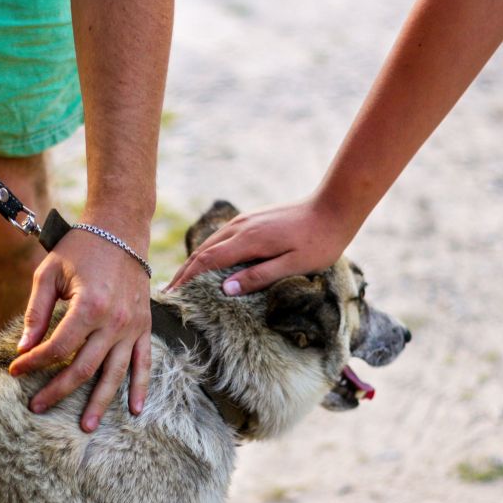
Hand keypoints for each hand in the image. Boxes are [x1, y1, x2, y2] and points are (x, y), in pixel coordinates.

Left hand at [8, 227, 150, 431]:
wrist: (122, 230)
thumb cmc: (81, 248)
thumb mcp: (49, 273)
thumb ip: (37, 313)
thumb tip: (24, 350)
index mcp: (89, 307)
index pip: (57, 348)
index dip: (33, 363)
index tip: (15, 370)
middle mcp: (115, 321)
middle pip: (84, 368)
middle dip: (58, 390)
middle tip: (37, 408)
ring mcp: (133, 326)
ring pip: (115, 373)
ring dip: (100, 402)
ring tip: (85, 427)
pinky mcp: (145, 326)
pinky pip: (144, 363)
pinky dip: (140, 387)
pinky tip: (134, 410)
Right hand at [167, 197, 351, 294]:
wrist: (334, 208)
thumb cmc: (318, 242)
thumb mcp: (291, 265)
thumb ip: (258, 276)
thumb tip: (224, 289)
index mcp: (248, 240)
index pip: (207, 261)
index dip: (187, 278)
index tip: (172, 294)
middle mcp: (241, 227)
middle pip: (203, 251)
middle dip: (185, 272)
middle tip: (169, 292)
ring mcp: (246, 221)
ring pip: (211, 243)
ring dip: (195, 261)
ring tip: (183, 280)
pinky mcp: (253, 219)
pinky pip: (223, 237)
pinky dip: (209, 252)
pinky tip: (209, 262)